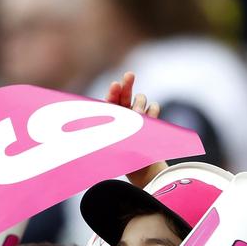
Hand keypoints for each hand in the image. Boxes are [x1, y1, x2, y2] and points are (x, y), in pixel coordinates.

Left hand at [107, 72, 167, 187]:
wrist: (143, 170)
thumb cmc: (123, 158)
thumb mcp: (110, 140)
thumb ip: (108, 122)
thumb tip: (92, 116)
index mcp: (111, 119)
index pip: (111, 100)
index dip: (114, 91)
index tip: (116, 85)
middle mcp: (124, 115)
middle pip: (125, 94)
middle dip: (127, 84)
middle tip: (129, 75)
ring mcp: (139, 117)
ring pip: (141, 99)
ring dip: (139, 104)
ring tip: (139, 117)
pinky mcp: (152, 121)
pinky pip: (154, 107)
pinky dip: (152, 111)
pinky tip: (150, 120)